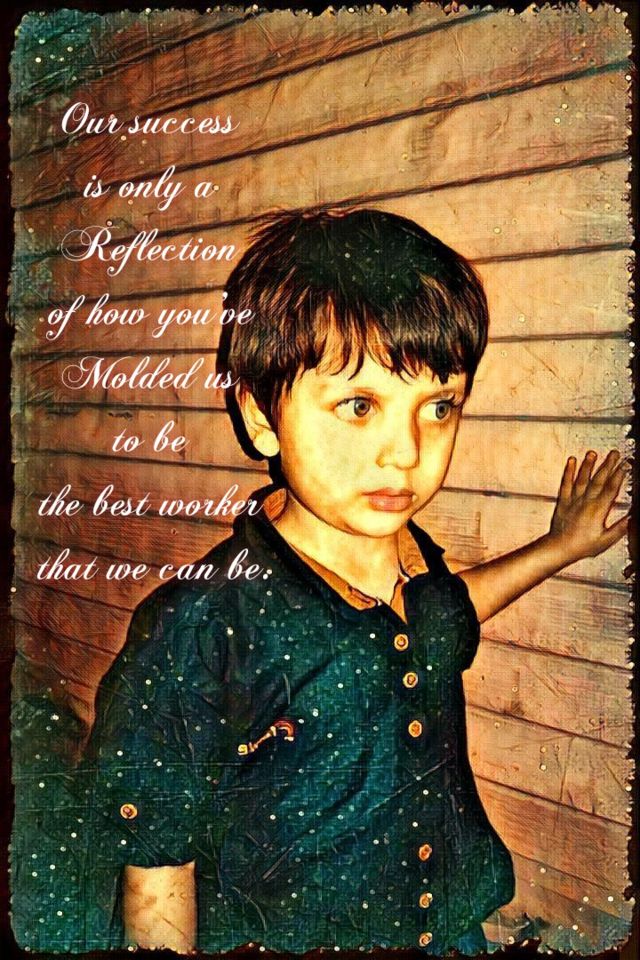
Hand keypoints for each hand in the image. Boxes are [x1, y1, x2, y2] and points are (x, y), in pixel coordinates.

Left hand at [548, 450, 630, 564]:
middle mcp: (586, 502)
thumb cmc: (582, 546)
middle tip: (615, 453)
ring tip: (593, 453)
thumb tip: (632, 517)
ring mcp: (573, 500)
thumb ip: (620, 528)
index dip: (619, 475)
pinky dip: (568, 471)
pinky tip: (571, 461)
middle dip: (608, 465)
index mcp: (598, 510)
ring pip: (582, 479)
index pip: (611, 488)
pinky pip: (566, 483)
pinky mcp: (563, 501)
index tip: (626, 464)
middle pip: (599, 480)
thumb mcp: (605, 540)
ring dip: (588, 465)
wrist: (559, 547)